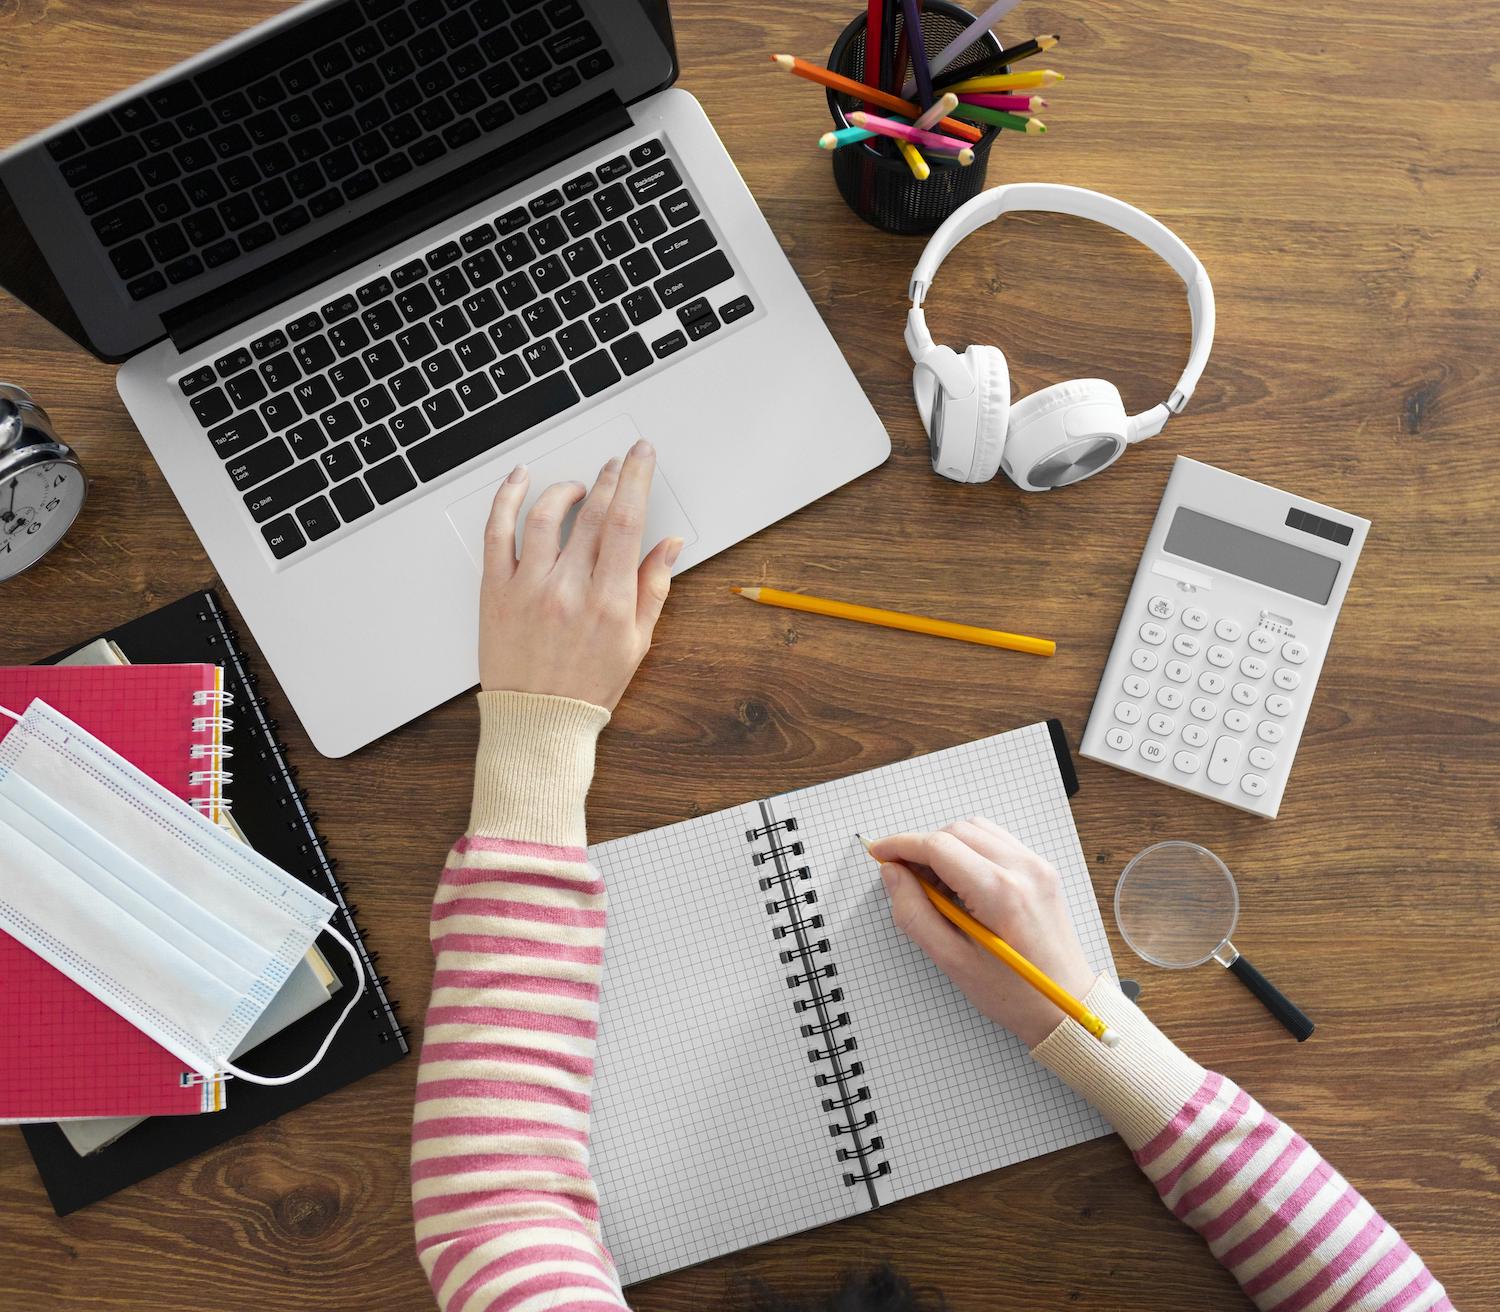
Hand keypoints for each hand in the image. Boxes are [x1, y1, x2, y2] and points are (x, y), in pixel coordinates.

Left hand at [478, 440, 682, 709]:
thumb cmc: (587, 687)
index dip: (636, 480)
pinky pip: (497, 532)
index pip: (627, 523)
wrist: (537, 722)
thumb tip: (670, 544)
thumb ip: (654, 588)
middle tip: (618, 462)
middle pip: (593, 514)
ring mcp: (528, 587)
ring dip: (566, 489)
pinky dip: (508, 498)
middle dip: (609, 477)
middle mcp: (569, 590)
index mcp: (609, 603)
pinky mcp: (495, 590)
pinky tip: (521, 481)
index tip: (641, 456)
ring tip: (579, 486)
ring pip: (546, 516)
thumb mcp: (636, 643)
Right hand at [869, 819, 1098, 1048]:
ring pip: (975, 829)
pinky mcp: (1041, 870)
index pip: (938, 846)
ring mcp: (1036, 866)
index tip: (879, 853)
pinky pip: (996, 841)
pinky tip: (961, 882)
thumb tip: (892, 874)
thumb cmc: (1013, 993)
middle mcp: (1022, 869)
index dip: (901, 846)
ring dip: (946, 846)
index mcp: (999, 893)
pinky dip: (970, 850)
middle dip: (922, 847)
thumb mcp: (952, 960)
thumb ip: (914, 913)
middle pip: (955, 831)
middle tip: (905, 879)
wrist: (1064, 1007)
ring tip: (935, 884)